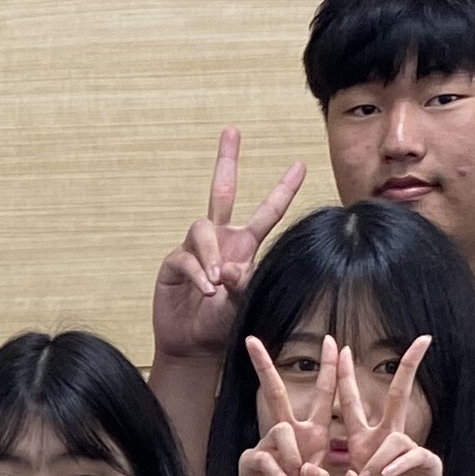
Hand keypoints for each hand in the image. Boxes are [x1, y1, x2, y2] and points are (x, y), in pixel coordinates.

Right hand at [152, 129, 307, 366]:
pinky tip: (206, 290)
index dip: (283, 188)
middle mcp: (220, 239)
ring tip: (216, 283)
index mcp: (244, 245)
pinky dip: (197, 273)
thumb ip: (243, 285)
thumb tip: (228, 269)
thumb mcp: (245, 304)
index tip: (300, 164)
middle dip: (227, 160)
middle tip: (232, 131)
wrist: (195, 344)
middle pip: (221, 190)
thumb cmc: (224, 323)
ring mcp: (195, 248)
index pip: (267, 211)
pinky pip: (185, 257)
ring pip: (202, 229)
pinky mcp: (174, 263)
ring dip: (210, 254)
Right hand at [232, 331, 343, 475]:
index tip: (333, 341)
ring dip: (294, 456)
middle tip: (251, 341)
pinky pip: (269, 460)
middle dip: (264, 366)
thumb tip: (328, 472)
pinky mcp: (251, 462)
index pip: (321, 394)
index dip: (328, 368)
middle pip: (275, 392)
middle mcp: (286, 433)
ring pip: (281, 431)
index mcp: (310, 433)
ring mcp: (266, 445)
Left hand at [327, 330, 441, 475]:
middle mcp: (389, 439)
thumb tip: (311, 474)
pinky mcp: (427, 464)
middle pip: (398, 396)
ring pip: (393, 440)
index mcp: (366, 441)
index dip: (347, 377)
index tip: (343, 348)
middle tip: (421, 341)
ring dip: (376, 460)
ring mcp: (410, 449)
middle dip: (408, 368)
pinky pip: (410, 457)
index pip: (354, 402)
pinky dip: (395, 466)